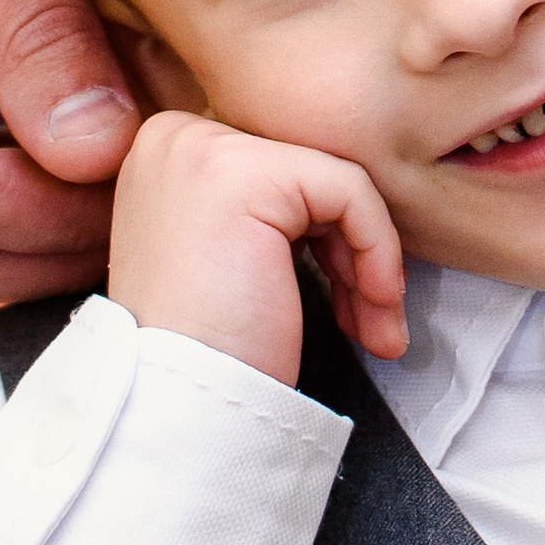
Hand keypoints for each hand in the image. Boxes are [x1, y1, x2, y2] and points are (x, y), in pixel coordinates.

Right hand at [108, 111, 407, 385]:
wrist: (181, 407)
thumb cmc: (209, 354)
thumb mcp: (230, 256)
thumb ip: (269, 210)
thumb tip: (341, 195)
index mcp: (167, 152)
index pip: (284, 167)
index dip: (327, 235)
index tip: (349, 299)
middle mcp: (174, 137)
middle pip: (310, 170)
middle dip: (353, 251)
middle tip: (371, 318)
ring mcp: (202, 149)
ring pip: (336, 179)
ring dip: (372, 262)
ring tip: (377, 328)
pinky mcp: (241, 174)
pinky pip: (349, 190)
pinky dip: (377, 250)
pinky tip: (373, 308)